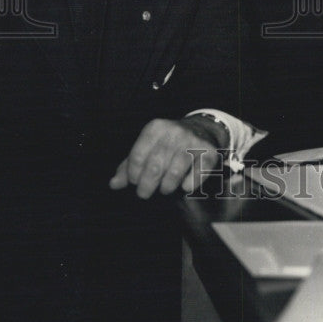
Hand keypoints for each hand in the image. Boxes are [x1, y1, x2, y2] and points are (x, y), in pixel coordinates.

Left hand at [109, 117, 225, 197]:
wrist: (201, 129)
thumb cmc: (167, 143)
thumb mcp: (147, 147)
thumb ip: (129, 165)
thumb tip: (113, 184)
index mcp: (155, 128)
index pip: (137, 157)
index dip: (133, 175)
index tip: (134, 182)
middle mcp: (174, 132)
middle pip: (154, 167)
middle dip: (146, 186)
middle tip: (145, 193)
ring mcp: (192, 141)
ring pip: (174, 173)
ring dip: (166, 187)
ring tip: (164, 189)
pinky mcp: (209, 152)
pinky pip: (197, 175)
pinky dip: (189, 185)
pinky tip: (185, 186)